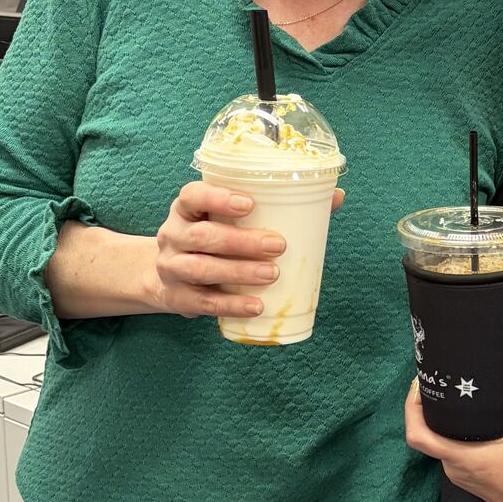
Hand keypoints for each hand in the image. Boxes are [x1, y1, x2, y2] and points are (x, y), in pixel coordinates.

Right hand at [147, 181, 343, 321]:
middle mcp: (173, 235)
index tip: (249, 203)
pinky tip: (256, 306)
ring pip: (201, 270)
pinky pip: (204, 303)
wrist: (167, 278)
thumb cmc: (213, 239)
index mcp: (186, 209)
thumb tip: (335, 196)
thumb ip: (278, 206)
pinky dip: (232, 305)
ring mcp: (171, 268)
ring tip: (271, 274)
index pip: (192, 195)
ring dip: (239, 272)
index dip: (217, 197)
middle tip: (278, 245)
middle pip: (202, 236)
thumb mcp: (228, 219)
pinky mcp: (177, 298)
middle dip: (241, 241)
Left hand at [404, 361, 502, 501]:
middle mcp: (455, 467)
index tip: (420, 385)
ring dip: (442, 422)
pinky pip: (453, 452)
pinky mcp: (471, 476)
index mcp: (461, 457)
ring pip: (441, 443)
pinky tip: (468, 420)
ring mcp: (461, 474)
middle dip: (428, 408)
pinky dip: (454, 435)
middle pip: (427, 435)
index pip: (418, 435)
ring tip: (453, 395)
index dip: (412, 408)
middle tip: (439, 381)